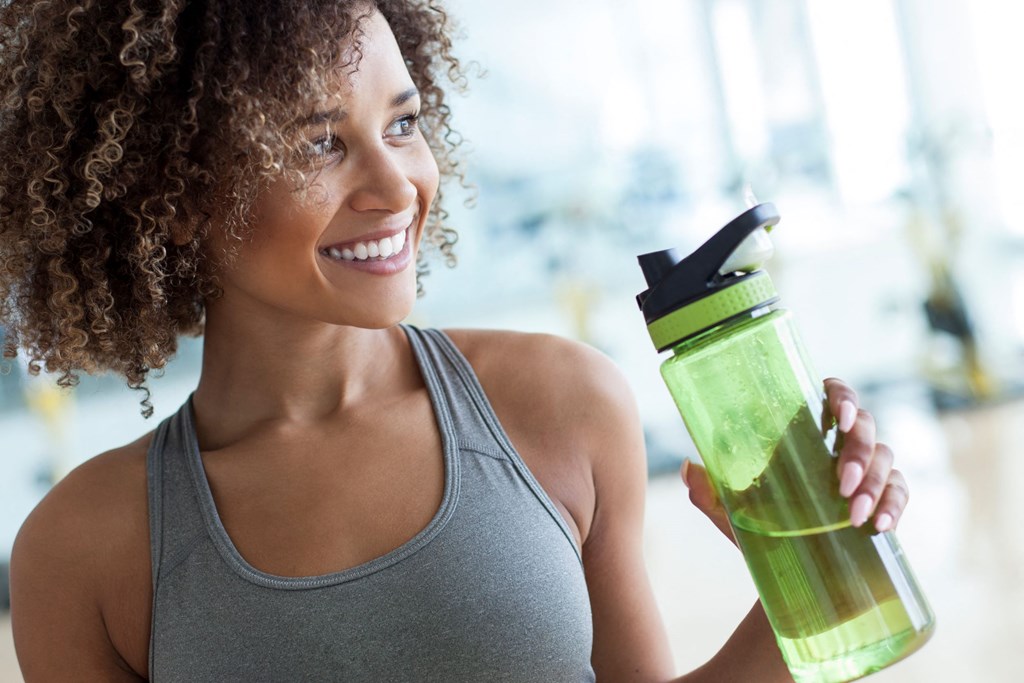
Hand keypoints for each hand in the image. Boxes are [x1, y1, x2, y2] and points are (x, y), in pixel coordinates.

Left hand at [681, 377, 909, 540]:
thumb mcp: (730, 511)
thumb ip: (708, 491)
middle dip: (859, 452)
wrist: (788, 578)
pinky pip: (902, 493)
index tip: (837, 417)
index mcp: (807, 435)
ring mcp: (868, 474)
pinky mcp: (885, 503)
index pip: (835, 396)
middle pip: (866, 427)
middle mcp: (841, 447)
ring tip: (853, 515)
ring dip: (875, 484)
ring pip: (888, 459)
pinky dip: (894, 506)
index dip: (843, 396)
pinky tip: (878, 525)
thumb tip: (689, 467)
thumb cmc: (761, 531)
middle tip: (840, 483)